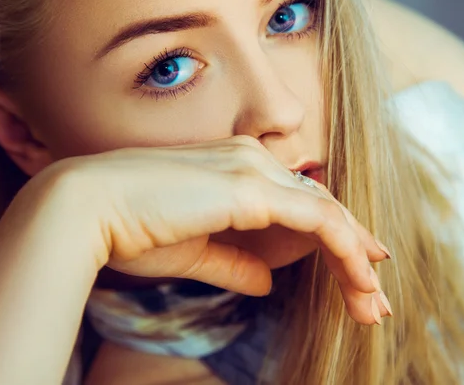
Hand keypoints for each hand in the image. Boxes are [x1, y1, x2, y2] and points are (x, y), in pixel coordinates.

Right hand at [43, 135, 390, 323]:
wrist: (89, 208)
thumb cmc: (133, 227)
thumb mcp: (195, 252)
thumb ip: (235, 263)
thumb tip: (267, 281)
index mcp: (238, 168)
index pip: (299, 205)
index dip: (332, 242)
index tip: (354, 279)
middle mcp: (253, 160)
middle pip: (321, 209)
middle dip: (353, 255)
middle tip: (374, 301)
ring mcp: (254, 170)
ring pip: (328, 214)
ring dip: (356, 259)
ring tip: (373, 303)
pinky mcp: (252, 188)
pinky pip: (318, 219)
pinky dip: (345, 249)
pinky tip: (361, 278)